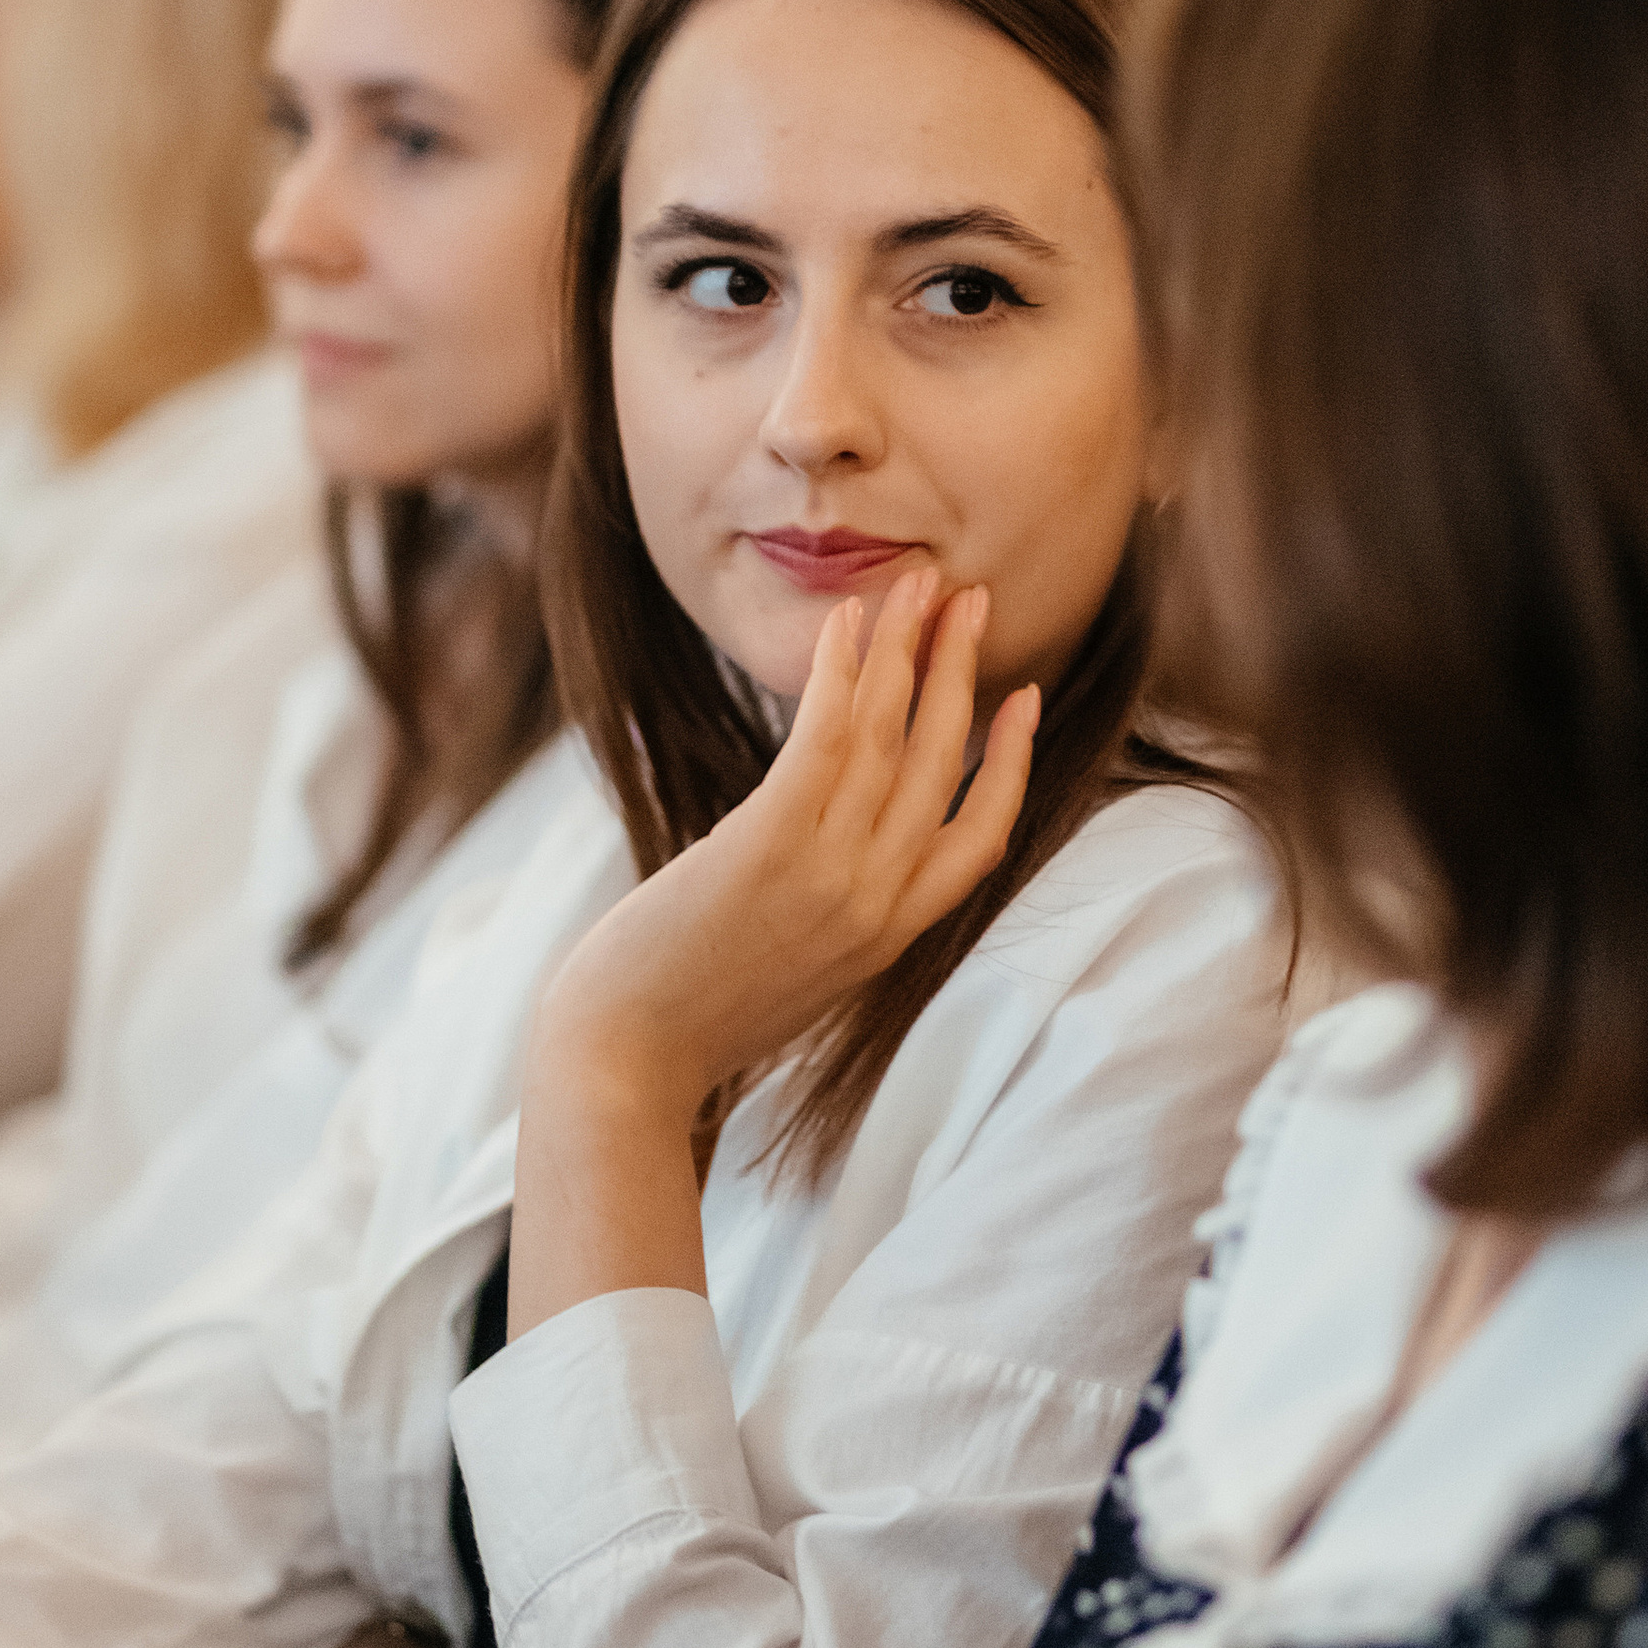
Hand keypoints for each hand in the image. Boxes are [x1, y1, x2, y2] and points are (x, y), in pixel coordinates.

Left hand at [547, 573, 1036, 1114]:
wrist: (623, 1064)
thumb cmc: (688, 1018)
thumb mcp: (791, 967)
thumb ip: (829, 905)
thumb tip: (823, 840)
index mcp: (890, 933)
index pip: (983, 833)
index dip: (1012, 758)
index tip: (1024, 694)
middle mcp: (876, 900)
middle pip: (944, 760)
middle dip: (963, 668)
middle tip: (972, 597)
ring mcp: (831, 874)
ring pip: (891, 736)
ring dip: (908, 647)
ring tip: (917, 584)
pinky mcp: (771, 846)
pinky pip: (825, 740)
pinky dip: (841, 674)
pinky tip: (847, 620)